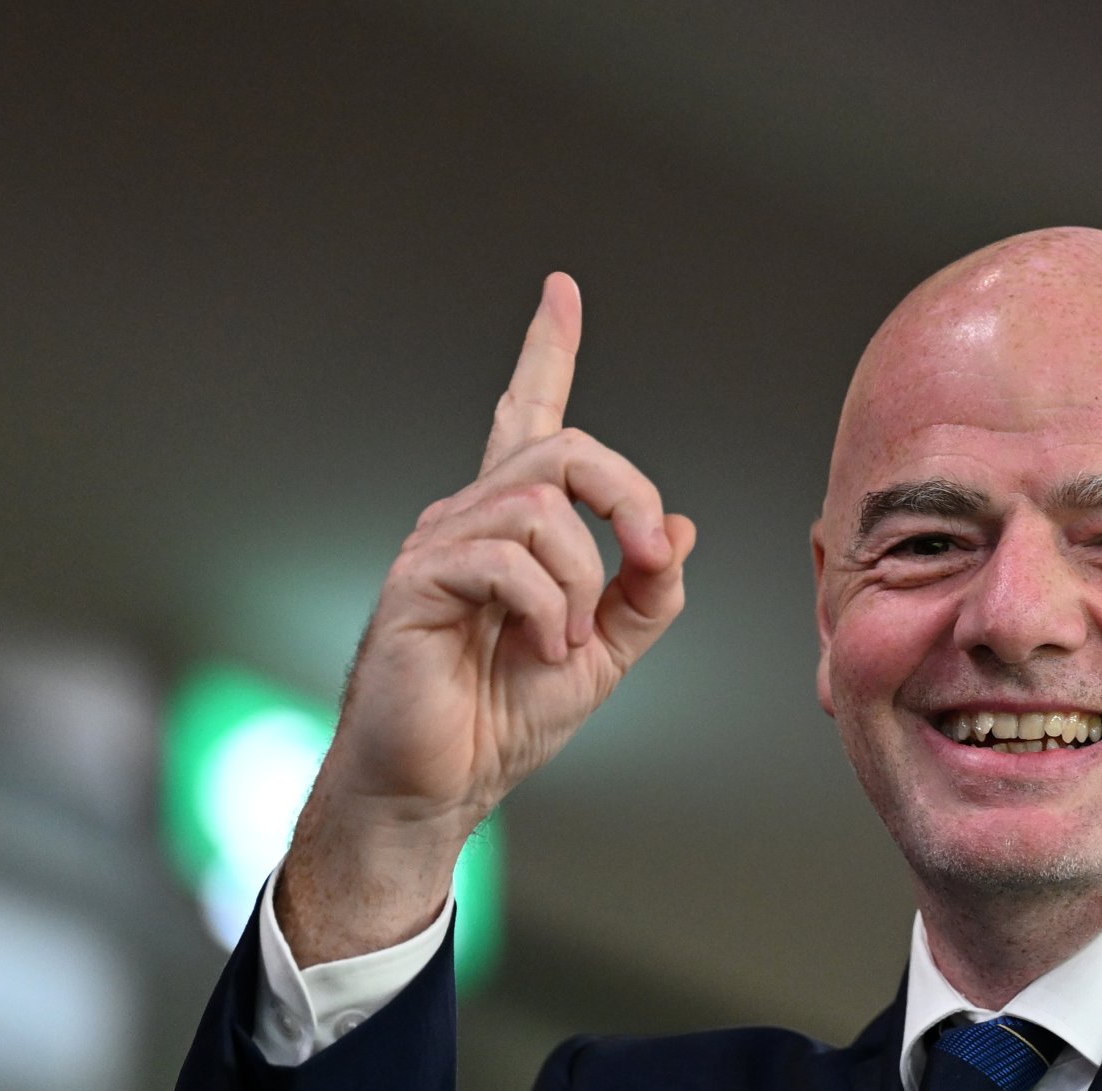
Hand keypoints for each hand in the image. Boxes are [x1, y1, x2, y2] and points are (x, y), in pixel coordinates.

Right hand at [278, 272, 698, 961]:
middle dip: (630, 495)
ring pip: (543, 507)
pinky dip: (547, 606)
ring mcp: (440, 543)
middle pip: (566, 450)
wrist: (437, 787)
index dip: (546, 352)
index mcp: (512, 528)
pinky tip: (541, 648)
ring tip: (567, 645)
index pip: (528, 419)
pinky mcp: (419, 579)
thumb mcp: (604, 657)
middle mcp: (471, 518)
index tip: (562, 293)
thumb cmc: (501, 721)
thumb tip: (682, 532)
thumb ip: (646, 596)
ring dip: (583, 581)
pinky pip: (508, 558)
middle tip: (652, 557)